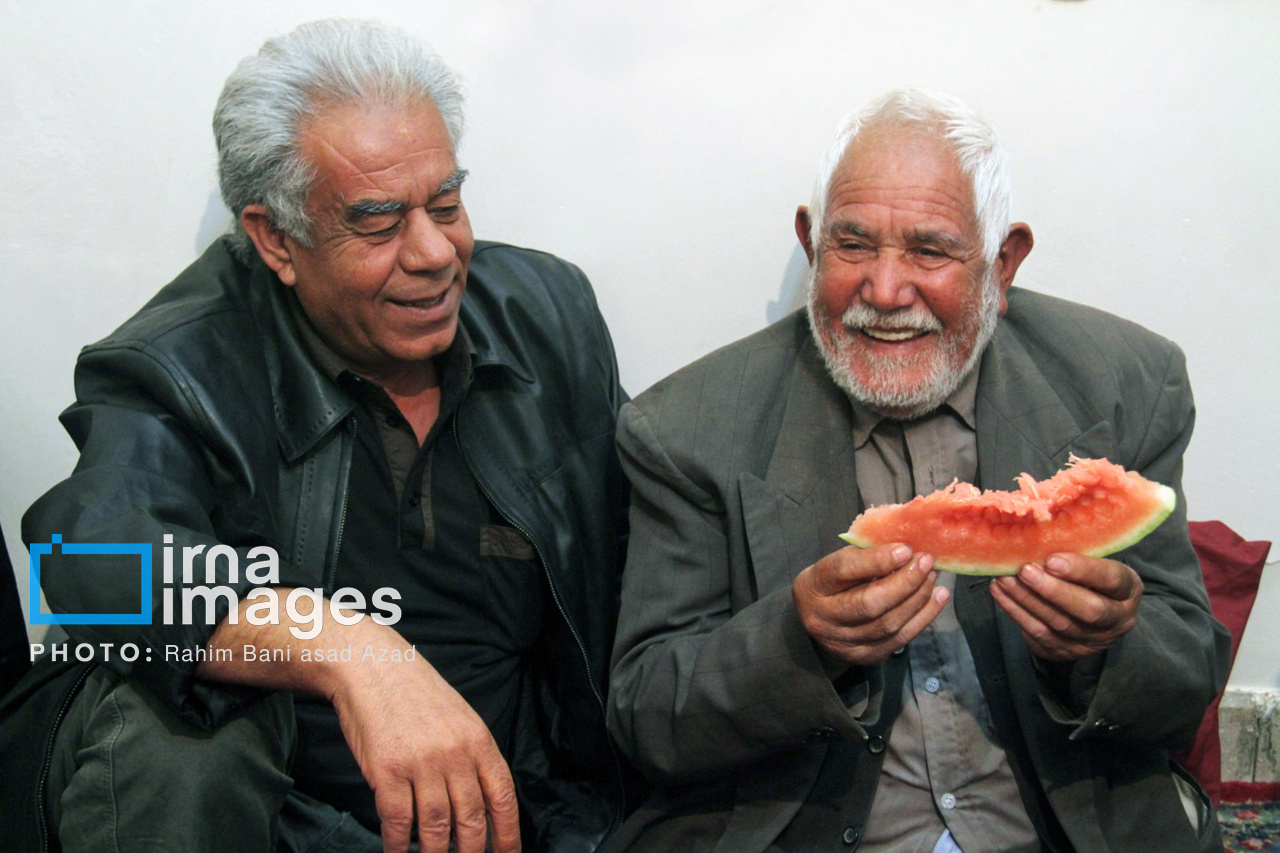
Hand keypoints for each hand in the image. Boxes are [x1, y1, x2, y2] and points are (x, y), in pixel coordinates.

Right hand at [329, 631, 520, 852]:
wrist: (374, 667)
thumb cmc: (415, 694)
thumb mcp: (459, 718)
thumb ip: (472, 757)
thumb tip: (481, 803)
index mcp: (479, 740)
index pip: (502, 796)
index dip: (508, 834)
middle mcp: (455, 753)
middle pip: (472, 819)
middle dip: (472, 852)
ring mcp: (422, 762)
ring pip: (436, 827)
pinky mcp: (388, 770)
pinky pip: (397, 821)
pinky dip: (397, 845)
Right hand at [792, 543, 948, 667]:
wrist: (818, 624)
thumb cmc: (831, 585)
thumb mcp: (835, 565)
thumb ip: (864, 556)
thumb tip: (905, 545)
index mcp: (813, 586)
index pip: (843, 571)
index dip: (877, 560)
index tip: (905, 549)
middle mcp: (824, 618)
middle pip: (869, 603)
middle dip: (904, 582)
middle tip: (926, 561)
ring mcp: (845, 642)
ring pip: (889, 624)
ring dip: (918, 597)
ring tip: (933, 575)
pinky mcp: (865, 656)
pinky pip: (901, 639)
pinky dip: (924, 616)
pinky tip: (938, 596)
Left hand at [990, 553, 1142, 661]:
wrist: (1092, 618)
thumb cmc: (1090, 578)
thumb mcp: (1097, 562)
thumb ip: (1079, 551)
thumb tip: (1038, 528)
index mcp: (1128, 591)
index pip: (1112, 580)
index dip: (1083, 570)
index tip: (1052, 559)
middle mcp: (1116, 620)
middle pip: (1088, 610)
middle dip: (1054, 591)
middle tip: (1025, 570)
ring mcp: (1091, 640)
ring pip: (1059, 623)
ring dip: (1027, 599)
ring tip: (1005, 578)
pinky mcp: (1065, 650)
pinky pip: (1038, 633)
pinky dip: (1016, 611)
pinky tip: (1000, 592)